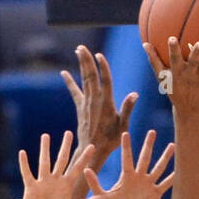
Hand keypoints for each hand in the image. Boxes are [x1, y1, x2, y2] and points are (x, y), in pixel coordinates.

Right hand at [17, 131, 103, 198]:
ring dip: (45, 150)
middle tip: (69, 133)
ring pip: (44, 163)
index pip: (77, 168)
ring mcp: (43, 183)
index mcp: (66, 186)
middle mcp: (55, 182)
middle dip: (65, 147)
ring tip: (46, 136)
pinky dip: (25, 164)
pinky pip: (28, 174)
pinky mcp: (31, 188)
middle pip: (62, 160)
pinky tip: (22, 153)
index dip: (84, 158)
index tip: (92, 146)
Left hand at [62, 45, 136, 167]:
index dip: (102, 67)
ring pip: (84, 80)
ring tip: (78, 51)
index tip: (99, 55)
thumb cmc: (111, 140)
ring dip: (81, 65)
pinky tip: (64, 73)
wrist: (92, 150)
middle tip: (82, 47)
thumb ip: (128, 109)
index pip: (105, 80)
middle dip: (87, 61)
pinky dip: (70, 82)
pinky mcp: (80, 108)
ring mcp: (86, 103)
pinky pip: (74, 92)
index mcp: (107, 103)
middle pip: (91, 76)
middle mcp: (95, 101)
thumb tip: (135, 94)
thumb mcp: (123, 126)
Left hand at [83, 130, 174, 198]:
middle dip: (148, 145)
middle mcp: (138, 177)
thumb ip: (94, 184)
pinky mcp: (155, 194)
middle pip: (145, 158)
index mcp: (126, 177)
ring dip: (165, 157)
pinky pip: (166, 184)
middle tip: (152, 131)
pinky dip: (173, 178)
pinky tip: (181, 170)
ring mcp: (147, 185)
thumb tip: (85, 170)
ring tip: (173, 145)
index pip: (127, 158)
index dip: (126, 147)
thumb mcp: (101, 198)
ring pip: (158, 168)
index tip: (125, 133)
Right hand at [143, 36, 198, 116]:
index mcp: (178, 72)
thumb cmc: (173, 89)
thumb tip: (145, 43)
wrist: (188, 108)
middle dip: (196, 52)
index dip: (173, 50)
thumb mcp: (162, 77)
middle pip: (194, 61)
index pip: (174, 59)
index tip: (172, 38)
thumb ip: (154, 60)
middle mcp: (191, 73)